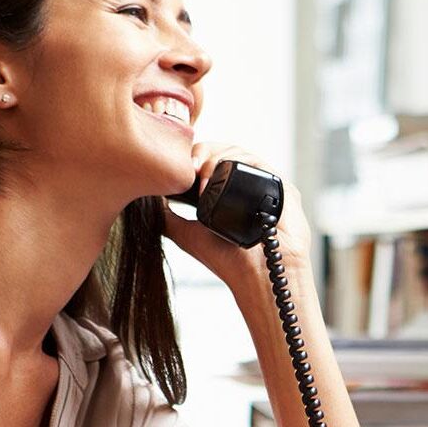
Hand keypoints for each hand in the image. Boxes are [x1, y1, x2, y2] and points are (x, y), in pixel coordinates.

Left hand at [162, 142, 311, 289]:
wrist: (257, 275)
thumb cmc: (228, 260)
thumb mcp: (186, 234)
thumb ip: (166, 216)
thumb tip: (147, 197)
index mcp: (228, 192)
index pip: (210, 160)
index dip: (193, 156)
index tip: (176, 164)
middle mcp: (247, 185)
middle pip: (223, 151)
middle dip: (202, 152)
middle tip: (188, 165)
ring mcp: (264, 184)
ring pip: (239, 152)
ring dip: (216, 155)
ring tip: (200, 171)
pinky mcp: (280, 185)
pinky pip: (258, 162)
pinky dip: (237, 160)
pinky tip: (219, 172)